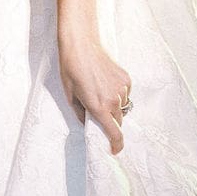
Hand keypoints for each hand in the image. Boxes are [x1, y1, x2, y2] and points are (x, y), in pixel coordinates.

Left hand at [60, 34, 130, 153]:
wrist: (81, 45)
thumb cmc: (70, 70)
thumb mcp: (70, 96)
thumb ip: (81, 114)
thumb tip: (88, 123)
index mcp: (98, 107)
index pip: (114, 133)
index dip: (116, 145)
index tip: (114, 150)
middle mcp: (113, 100)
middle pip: (118, 121)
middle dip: (110, 122)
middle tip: (98, 112)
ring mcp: (122, 89)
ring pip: (122, 107)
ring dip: (114, 106)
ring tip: (99, 91)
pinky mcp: (126, 79)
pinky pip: (125, 93)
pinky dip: (117, 93)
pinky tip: (105, 82)